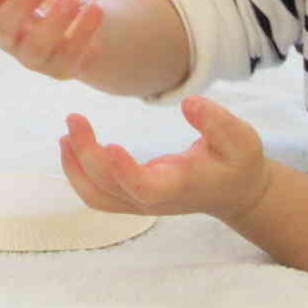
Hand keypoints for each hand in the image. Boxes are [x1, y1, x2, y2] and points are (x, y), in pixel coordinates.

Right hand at [0, 0, 103, 80]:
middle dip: (21, 2)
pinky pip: (69, 56)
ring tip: (73, 0)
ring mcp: (32, 56)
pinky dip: (83, 32)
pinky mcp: (59, 69)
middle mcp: (10, 34)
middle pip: (3, 23)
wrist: (84, 28)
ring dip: (53, 22)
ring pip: (35, 46)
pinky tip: (96, 10)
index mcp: (1, 5)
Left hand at [56, 97, 270, 221]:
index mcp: (180, 186)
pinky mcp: (131, 198)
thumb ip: (218, 123)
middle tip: (73, 118)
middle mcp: (154, 201)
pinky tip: (70, 146)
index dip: (124, 171)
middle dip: (86, 155)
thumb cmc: (237, 163)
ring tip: (66, 134)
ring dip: (74, 168)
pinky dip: (77, 174)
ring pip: (97, 197)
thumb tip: (190, 104)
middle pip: (110, 188)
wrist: (234, 192)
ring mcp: (140, 203)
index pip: (145, 189)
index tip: (110, 145)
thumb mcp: (241, 139)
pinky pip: (96, 194)